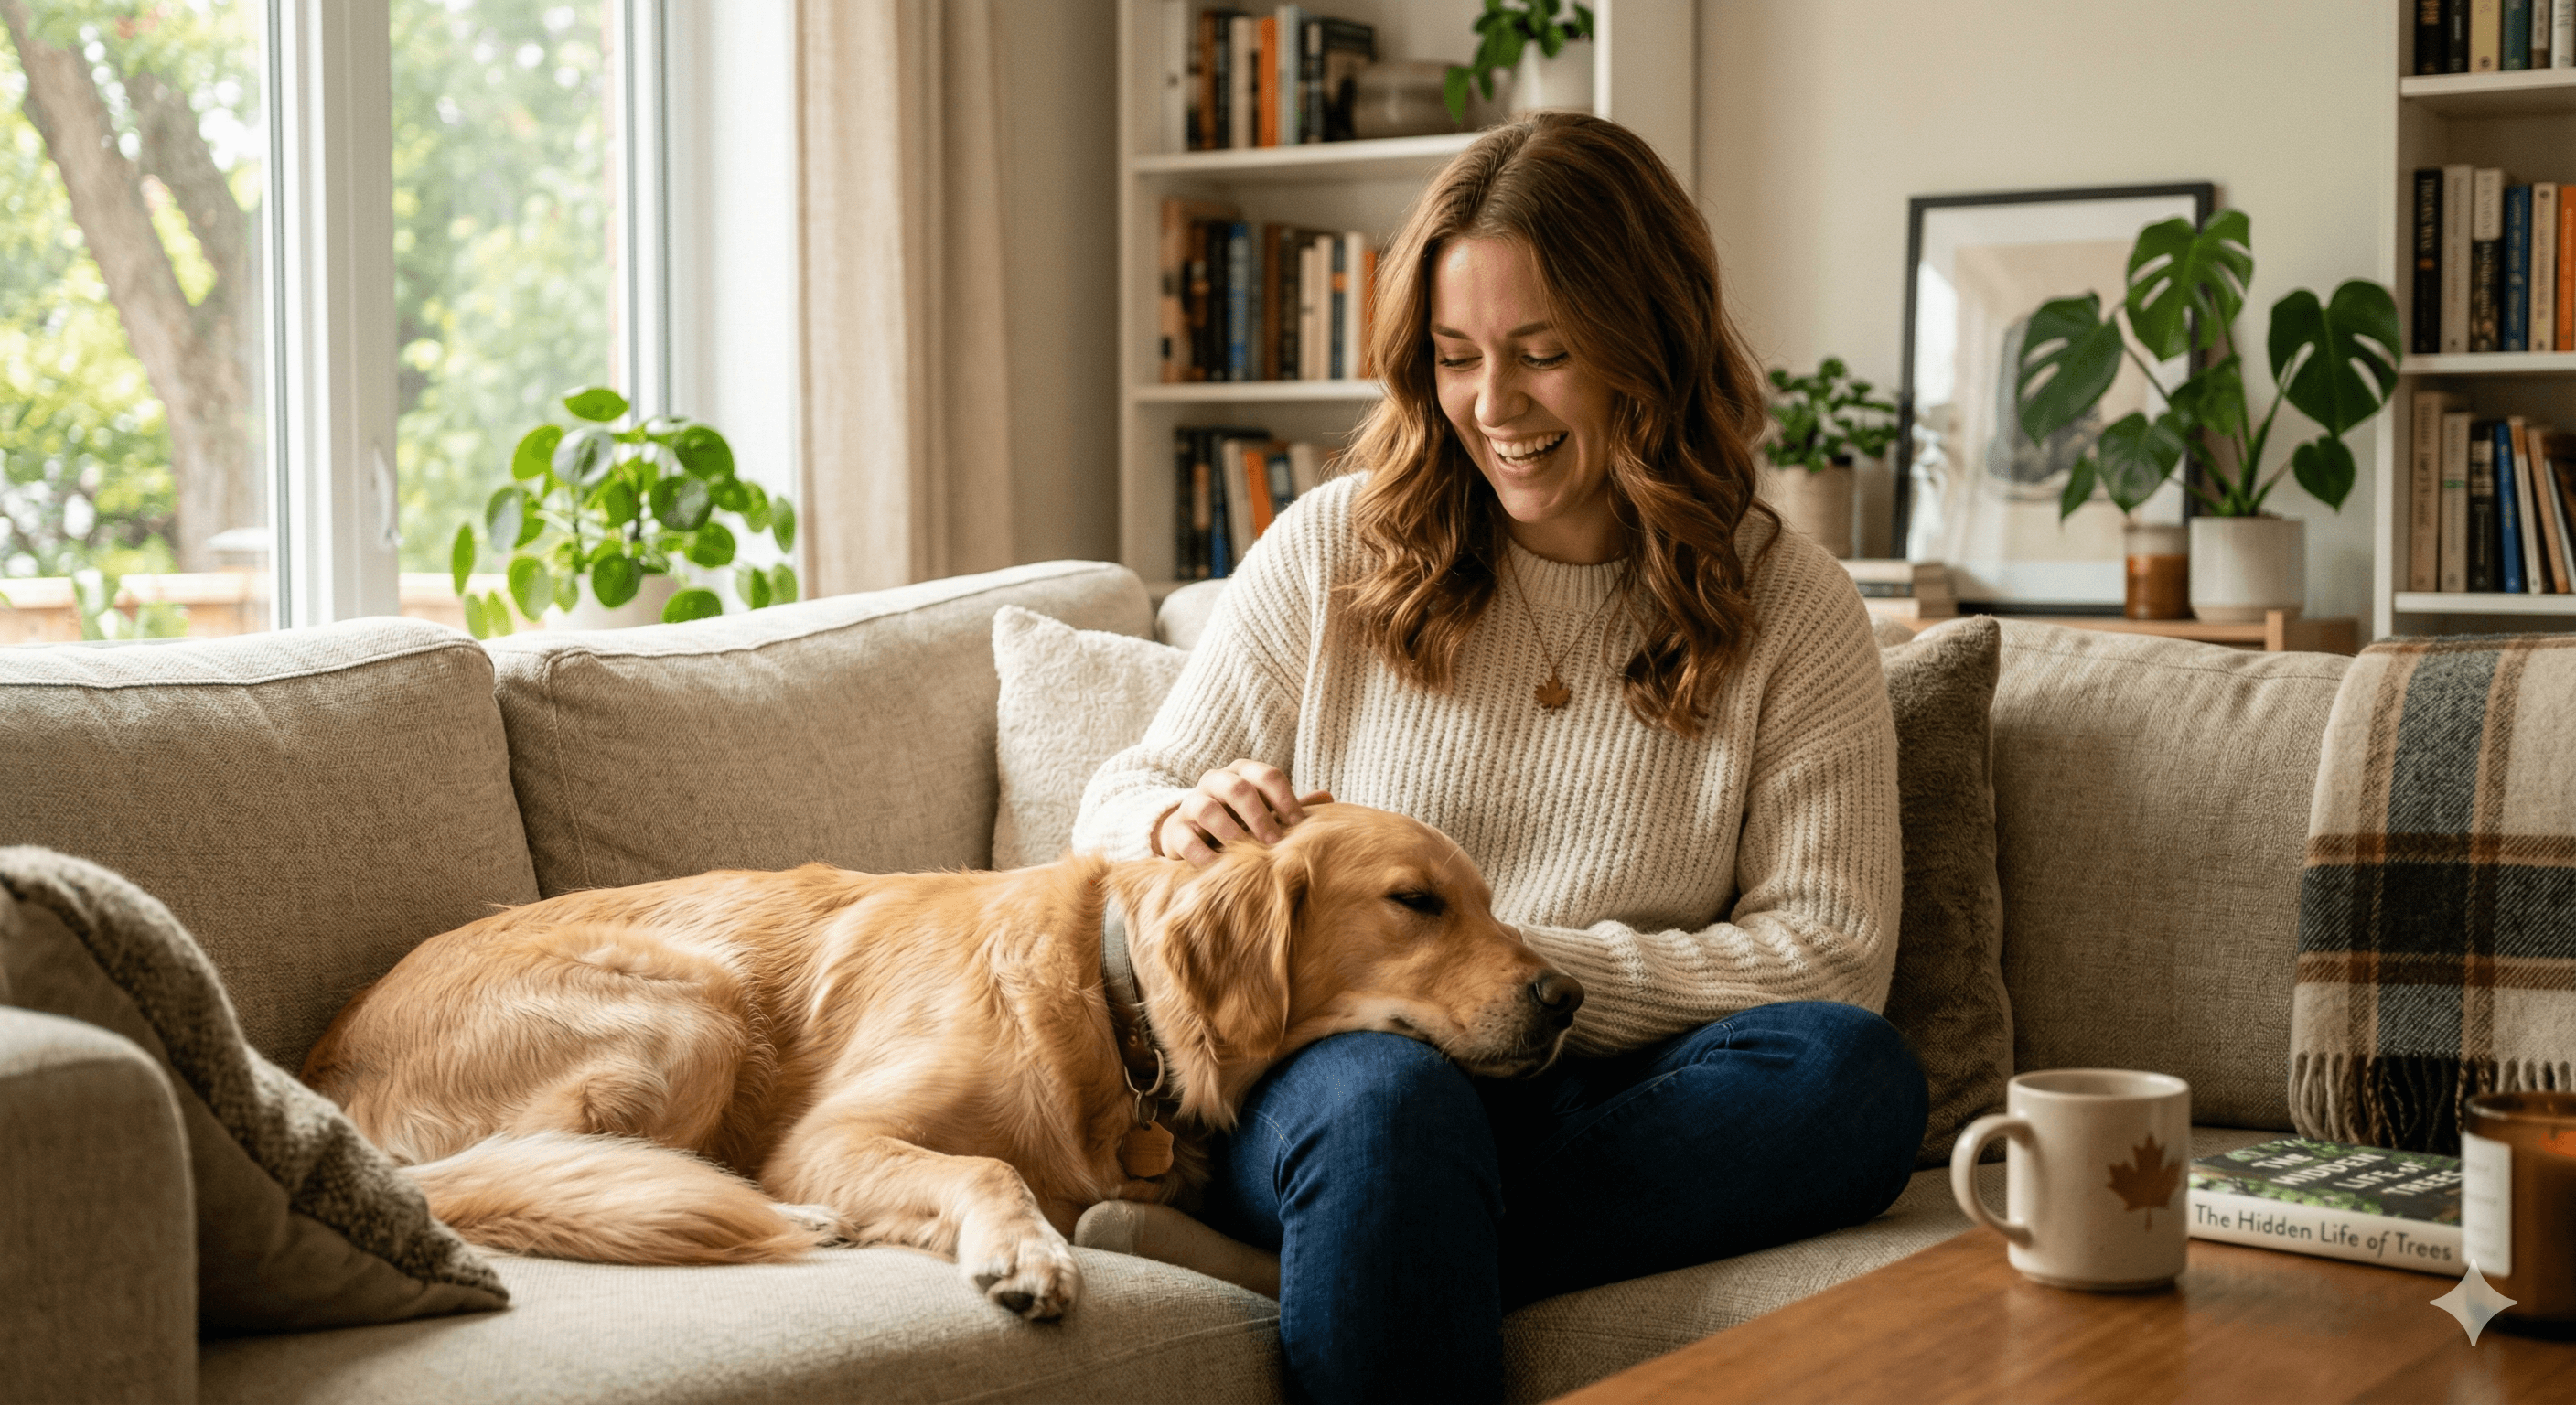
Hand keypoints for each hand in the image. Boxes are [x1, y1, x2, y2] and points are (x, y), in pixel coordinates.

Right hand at [1155, 761, 1330, 865]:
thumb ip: (1290, 807)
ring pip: (1208, 810)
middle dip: (1260, 816)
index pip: (1267, 775)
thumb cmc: (1238, 821)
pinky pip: (1186, 839)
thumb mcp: (1264, 811)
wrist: (1191, 833)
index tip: (1299, 826)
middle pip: (1238, 789)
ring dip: (1231, 833)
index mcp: (1242, 772)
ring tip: (1247, 855)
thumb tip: (1329, 798)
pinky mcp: (1175, 830)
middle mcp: (1215, 781)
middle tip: (1275, 843)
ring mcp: (1191, 803)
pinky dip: (1203, 855)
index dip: (1286, 799)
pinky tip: (1220, 869)